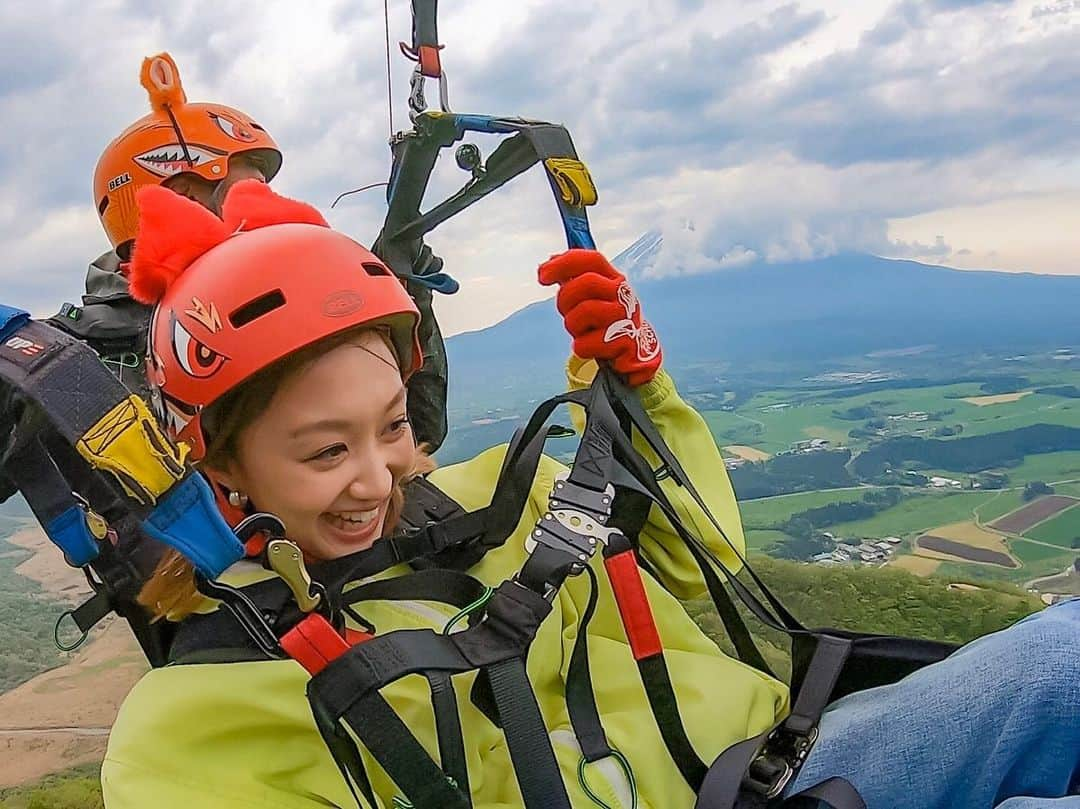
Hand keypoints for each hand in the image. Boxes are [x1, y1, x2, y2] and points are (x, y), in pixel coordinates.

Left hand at [538, 249, 661, 386]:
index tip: (542, 276)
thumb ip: (572, 280)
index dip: (564, 263)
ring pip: (583, 312)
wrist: (634, 353)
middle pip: (585, 282)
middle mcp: (623, 294)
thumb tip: (546, 265)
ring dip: (573, 326)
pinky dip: (581, 348)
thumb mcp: (591, 298)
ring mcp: (626, 317)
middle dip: (565, 299)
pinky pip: (585, 344)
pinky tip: (591, 347)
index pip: (591, 259)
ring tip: (582, 332)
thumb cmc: (605, 322)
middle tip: (566, 313)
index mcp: (614, 279)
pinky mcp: (625, 342)